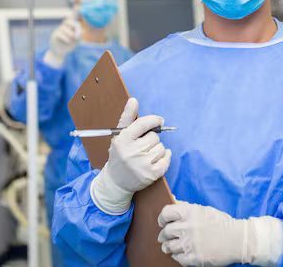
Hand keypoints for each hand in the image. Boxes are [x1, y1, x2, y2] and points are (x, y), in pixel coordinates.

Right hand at [43, 13, 78, 66]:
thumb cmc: (69, 45)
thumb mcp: (77, 41)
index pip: (72, 17)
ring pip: (65, 29)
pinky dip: (66, 39)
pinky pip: (61, 35)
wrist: (59, 52)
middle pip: (68, 21)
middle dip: (74, 25)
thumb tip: (82, 30)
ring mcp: (58, 30)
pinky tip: (67, 42)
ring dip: (71, 36)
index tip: (78, 6)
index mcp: (70, 26)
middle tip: (76, 34)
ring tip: (71, 40)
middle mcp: (64, 26)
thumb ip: (80, 35)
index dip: (75, 11)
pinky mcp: (54, 35)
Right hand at [90, 98, 171, 214]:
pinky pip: (166, 159)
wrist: (116, 182)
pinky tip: (156, 159)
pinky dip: (165, 157)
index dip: (154, 120)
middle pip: (155, 136)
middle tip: (143, 146)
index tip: (159, 120)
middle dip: (151, 139)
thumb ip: (128, 117)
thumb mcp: (119, 136)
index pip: (143, 123)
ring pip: (161, 147)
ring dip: (157, 149)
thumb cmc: (120, 154)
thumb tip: (134, 100)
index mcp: (122, 140)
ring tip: (146, 155)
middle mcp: (131, 152)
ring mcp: (142, 165)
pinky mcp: (151, 175)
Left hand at [157, 202, 282, 266]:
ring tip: (172, 246)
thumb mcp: (204, 210)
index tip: (163, 222)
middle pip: (165, 232)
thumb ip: (186, 206)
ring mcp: (190, 244)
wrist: (238, 240)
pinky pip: (177, 258)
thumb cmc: (221, 223)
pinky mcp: (194, 258)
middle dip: (164, 235)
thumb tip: (172, 200)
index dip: (162, 219)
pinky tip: (182, 253)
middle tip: (165, 237)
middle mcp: (188, 227)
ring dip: (168, 247)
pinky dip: (177, 256)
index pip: (166, 213)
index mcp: (190, 212)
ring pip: (169, 247)